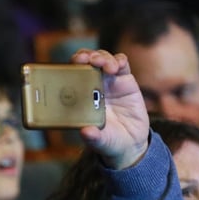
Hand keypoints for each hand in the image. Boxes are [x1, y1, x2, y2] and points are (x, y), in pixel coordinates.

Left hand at [69, 49, 149, 169]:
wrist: (130, 142)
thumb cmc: (109, 140)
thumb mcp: (101, 141)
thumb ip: (94, 138)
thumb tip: (85, 133)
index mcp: (79, 98)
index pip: (70, 76)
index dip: (68, 69)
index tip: (69, 68)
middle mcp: (91, 86)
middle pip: (85, 63)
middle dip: (84, 57)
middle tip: (85, 60)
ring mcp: (108, 81)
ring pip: (102, 59)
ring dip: (101, 57)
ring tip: (104, 65)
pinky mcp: (124, 80)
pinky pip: (121, 63)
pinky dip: (118, 60)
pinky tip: (117, 65)